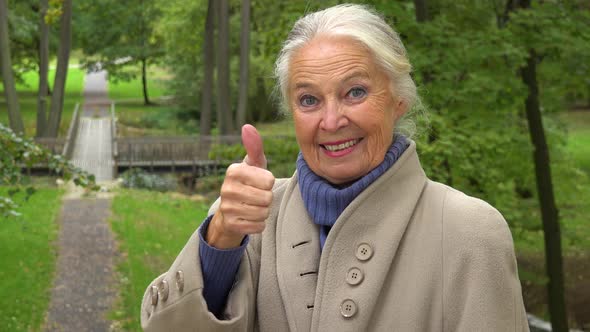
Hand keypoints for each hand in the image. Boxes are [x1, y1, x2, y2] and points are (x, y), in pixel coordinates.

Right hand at [206, 124, 274, 248]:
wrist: (230, 211)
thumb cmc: (248, 182)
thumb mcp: (253, 164)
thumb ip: (254, 146)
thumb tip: (247, 126)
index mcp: (233, 171)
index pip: (268, 180)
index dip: (268, 183)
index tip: (259, 182)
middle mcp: (226, 189)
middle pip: (267, 198)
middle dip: (267, 199)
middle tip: (257, 196)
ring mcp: (227, 208)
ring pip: (263, 213)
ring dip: (263, 211)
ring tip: (253, 206)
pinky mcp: (231, 225)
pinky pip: (258, 226)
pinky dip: (258, 224)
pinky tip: (249, 218)